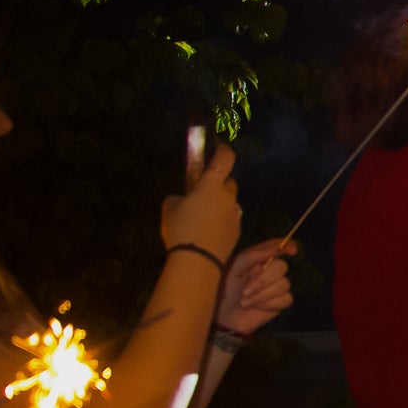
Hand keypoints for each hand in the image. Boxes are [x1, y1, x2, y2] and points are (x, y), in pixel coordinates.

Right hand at [162, 138, 243, 262]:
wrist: (198, 260)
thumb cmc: (181, 229)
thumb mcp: (169, 209)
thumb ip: (178, 198)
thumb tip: (183, 199)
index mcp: (212, 186)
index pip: (225, 159)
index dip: (223, 150)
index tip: (219, 147)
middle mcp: (228, 197)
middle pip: (228, 183)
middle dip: (217, 185)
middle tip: (201, 194)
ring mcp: (235, 214)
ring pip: (229, 203)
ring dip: (218, 205)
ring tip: (200, 218)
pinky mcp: (237, 231)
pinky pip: (229, 219)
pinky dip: (221, 221)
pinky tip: (206, 232)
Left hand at [217, 239, 294, 335]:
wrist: (224, 318)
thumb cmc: (224, 291)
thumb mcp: (233, 270)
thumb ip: (252, 255)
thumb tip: (275, 248)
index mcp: (257, 260)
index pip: (276, 247)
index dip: (286, 245)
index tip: (291, 251)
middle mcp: (269, 271)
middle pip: (282, 267)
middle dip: (263, 280)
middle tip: (245, 291)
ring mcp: (276, 287)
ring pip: (285, 284)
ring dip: (262, 295)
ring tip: (245, 302)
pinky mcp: (280, 302)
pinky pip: (287, 298)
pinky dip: (271, 303)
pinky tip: (258, 307)